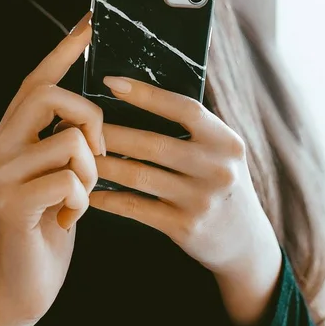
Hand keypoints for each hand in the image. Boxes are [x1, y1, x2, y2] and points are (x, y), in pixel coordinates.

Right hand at [0, 12, 103, 325]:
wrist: (24, 286)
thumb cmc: (52, 222)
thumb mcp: (61, 172)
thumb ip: (69, 138)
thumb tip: (99, 108)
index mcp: (12, 134)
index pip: (38, 78)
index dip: (66, 47)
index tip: (91, 19)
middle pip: (49, 93)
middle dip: (88, 117)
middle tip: (95, 151)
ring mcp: (1, 173)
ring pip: (70, 140)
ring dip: (91, 171)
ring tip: (79, 196)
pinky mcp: (12, 202)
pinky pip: (72, 178)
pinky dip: (84, 199)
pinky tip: (69, 218)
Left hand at [90, 77, 280, 286]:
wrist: (246, 242)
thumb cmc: (223, 184)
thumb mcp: (223, 152)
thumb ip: (195, 129)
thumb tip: (141, 97)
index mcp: (226, 141)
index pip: (184, 109)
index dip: (147, 94)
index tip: (112, 82)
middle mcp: (217, 168)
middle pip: (153, 143)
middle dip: (110, 133)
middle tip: (78, 123)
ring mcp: (201, 200)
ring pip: (139, 175)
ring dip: (103, 164)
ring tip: (78, 154)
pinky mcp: (185, 228)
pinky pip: (137, 208)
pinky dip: (110, 199)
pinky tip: (91, 192)